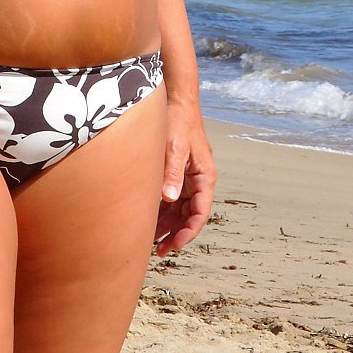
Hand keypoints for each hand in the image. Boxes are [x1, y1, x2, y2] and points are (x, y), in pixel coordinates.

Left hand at [155, 106, 215, 255]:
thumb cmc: (178, 121)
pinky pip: (172, 199)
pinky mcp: (177, 173)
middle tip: (159, 251)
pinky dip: (162, 211)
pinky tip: (148, 220)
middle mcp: (199, 180)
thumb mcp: (175, 147)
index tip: (175, 245)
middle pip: (190, 215)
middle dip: (176, 234)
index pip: (200, 212)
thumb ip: (172, 173)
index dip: (188, 232)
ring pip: (180, 210)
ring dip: (168, 225)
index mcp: (205, 176)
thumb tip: (169, 199)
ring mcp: (188, 177)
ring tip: (150, 241)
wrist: (176, 101)